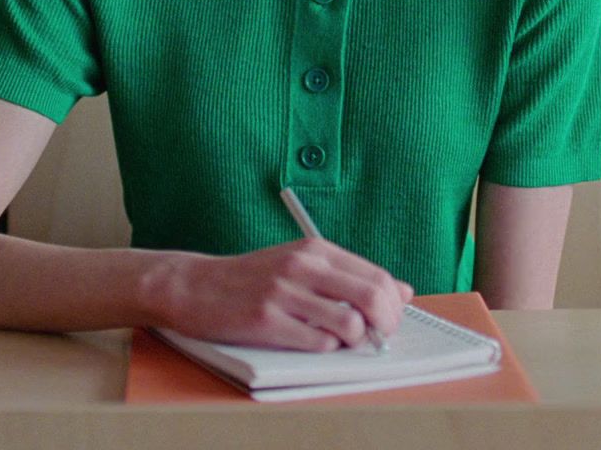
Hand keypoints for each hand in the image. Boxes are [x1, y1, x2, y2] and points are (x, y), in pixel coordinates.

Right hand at [149, 238, 413, 350]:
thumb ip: (350, 276)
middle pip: (371, 297)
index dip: (393, 304)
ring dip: (353, 340)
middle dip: (385, 324)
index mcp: (315, 250)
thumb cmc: (254, 278)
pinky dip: (324, 349)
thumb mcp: (303, 264)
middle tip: (378, 338)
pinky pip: (317, 344)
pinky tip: (311, 342)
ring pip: (349, 325)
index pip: (376, 276)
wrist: (196, 285)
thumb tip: (404, 291)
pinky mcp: (266, 321)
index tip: (390, 320)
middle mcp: (303, 266)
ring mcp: (284, 293)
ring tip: (339, 340)